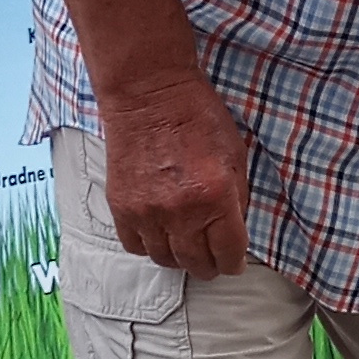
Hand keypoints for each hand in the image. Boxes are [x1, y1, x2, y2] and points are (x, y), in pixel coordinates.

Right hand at [97, 65, 251, 275]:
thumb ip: (237, 198)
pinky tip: (159, 232)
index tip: (234, 260)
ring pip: (165, 259)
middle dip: (209, 265)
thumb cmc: (197, 116)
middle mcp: (181, 212)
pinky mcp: (121, 207)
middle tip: (212, 257)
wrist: (148, 94)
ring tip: (186, 244)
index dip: (234, 262)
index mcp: (216, 197)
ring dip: (179, 257)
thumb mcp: (236, 155)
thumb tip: (235, 231)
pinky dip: (150, 245)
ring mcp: (147, 212)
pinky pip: (135, 246)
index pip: (228, 255)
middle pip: (196, 265)